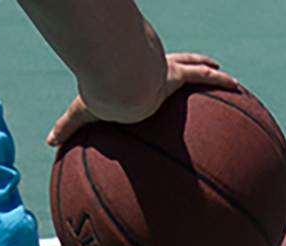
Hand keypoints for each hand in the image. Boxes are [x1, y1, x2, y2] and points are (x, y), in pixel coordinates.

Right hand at [47, 53, 238, 148]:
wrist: (113, 83)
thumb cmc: (97, 95)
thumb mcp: (82, 114)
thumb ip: (68, 129)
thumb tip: (48, 143)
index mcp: (134, 78)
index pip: (144, 74)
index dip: (156, 72)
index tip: (164, 75)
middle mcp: (153, 69)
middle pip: (175, 63)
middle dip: (188, 64)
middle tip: (203, 66)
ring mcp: (167, 71)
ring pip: (194, 67)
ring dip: (210, 70)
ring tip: (227, 79)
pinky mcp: (175, 76)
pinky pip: (204, 79)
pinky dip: (221, 83)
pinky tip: (237, 86)